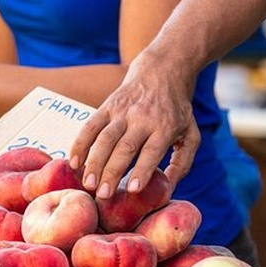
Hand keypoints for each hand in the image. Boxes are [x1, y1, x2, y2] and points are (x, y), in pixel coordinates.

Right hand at [70, 53, 200, 198]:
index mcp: (165, 127)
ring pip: (105, 138)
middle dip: (112, 172)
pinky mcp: (107, 106)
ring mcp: (122, 111)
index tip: (132, 189)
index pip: (152, 151)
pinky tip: (74, 162)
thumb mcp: (191, 134)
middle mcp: (142, 119)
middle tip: (103, 195)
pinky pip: (90, 126)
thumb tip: (168, 189)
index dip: (142, 170)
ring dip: (95, 162)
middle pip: (125, 148)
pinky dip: (80, 143)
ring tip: (88, 184)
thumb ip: (183, 163)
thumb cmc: (177, 111)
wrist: (162, 71)